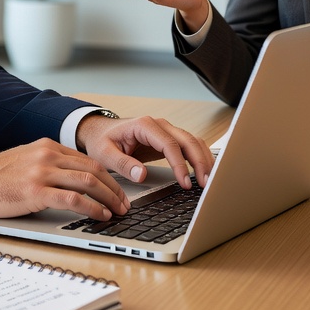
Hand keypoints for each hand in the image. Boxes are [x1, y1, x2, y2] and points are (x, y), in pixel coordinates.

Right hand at [0, 139, 130, 219]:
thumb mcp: (24, 161)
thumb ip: (46, 165)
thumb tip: (70, 180)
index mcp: (46, 146)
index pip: (87, 160)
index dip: (108, 176)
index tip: (118, 190)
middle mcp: (47, 155)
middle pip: (93, 169)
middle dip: (114, 188)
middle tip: (125, 203)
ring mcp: (42, 171)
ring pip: (88, 182)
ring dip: (109, 198)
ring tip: (118, 211)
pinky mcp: (36, 191)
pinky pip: (74, 199)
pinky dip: (92, 208)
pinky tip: (101, 216)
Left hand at [76, 114, 212, 189]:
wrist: (100, 131)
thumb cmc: (102, 140)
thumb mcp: (104, 153)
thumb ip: (122, 163)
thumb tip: (141, 175)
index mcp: (144, 126)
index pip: (169, 144)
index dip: (180, 164)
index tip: (185, 183)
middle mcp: (158, 125)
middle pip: (187, 140)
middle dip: (200, 162)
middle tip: (206, 184)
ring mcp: (165, 131)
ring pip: (192, 141)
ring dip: (203, 160)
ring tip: (209, 181)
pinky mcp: (168, 139)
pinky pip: (188, 146)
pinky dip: (199, 158)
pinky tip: (204, 173)